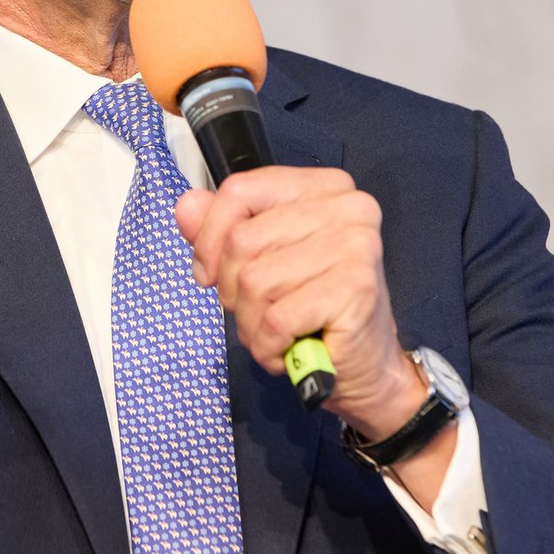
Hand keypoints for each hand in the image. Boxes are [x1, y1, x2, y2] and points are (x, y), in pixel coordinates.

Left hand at [175, 167, 423, 437]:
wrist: (366, 366)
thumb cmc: (312, 307)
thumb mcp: (261, 259)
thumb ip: (221, 229)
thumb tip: (186, 205)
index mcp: (323, 186)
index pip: (240, 189)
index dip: (209, 236)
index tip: (209, 271)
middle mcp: (347, 207)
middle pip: (242, 239)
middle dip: (233, 288)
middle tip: (257, 311)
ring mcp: (355, 245)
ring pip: (255, 281)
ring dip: (251, 322)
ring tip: (274, 333)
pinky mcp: (355, 288)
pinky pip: (275, 317)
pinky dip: (268, 344)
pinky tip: (286, 349)